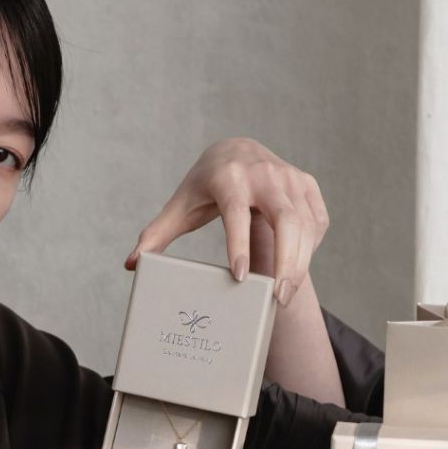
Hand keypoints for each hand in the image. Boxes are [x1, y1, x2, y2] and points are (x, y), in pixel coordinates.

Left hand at [123, 137, 329, 305]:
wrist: (238, 150)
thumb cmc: (206, 184)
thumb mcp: (181, 206)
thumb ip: (156, 235)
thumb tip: (132, 265)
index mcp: (229, 177)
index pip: (236, 212)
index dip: (238, 244)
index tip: (238, 277)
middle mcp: (265, 174)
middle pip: (285, 220)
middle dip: (285, 262)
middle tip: (277, 298)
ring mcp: (292, 179)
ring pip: (304, 226)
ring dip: (299, 264)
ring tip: (284, 296)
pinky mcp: (308, 187)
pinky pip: (316, 224)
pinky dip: (309, 250)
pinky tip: (294, 268)